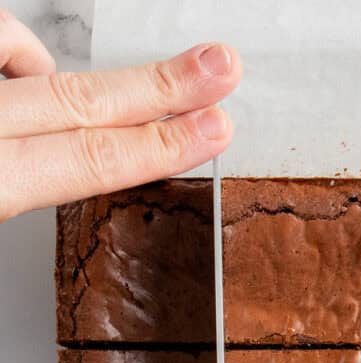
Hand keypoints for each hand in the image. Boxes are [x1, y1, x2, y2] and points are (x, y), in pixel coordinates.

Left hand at [0, 9, 241, 219]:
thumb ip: (20, 193)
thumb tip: (70, 169)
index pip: (91, 161)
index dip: (161, 143)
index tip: (215, 129)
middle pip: (81, 101)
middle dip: (160, 86)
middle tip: (219, 70)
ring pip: (28, 56)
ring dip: (75, 76)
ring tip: (91, 92)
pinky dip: (17, 51)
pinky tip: (22, 72)